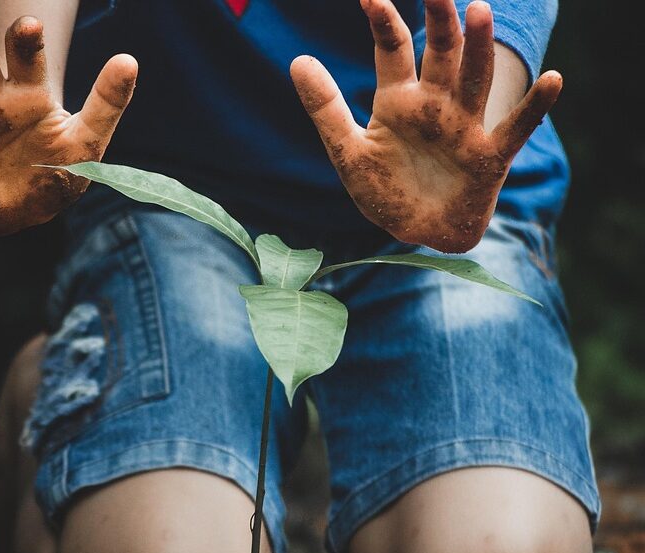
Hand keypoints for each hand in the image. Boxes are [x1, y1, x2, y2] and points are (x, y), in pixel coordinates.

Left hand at [291, 0, 561, 252]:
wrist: (415, 233)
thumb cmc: (384, 191)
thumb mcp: (348, 150)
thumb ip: (325, 107)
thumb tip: (297, 60)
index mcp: (398, 100)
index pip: (393, 49)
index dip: (383, 21)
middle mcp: (435, 104)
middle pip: (441, 53)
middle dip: (439, 20)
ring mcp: (464, 127)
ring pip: (474, 79)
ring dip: (478, 48)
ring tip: (478, 11)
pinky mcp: (489, 157)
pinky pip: (514, 129)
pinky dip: (534, 107)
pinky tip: (553, 80)